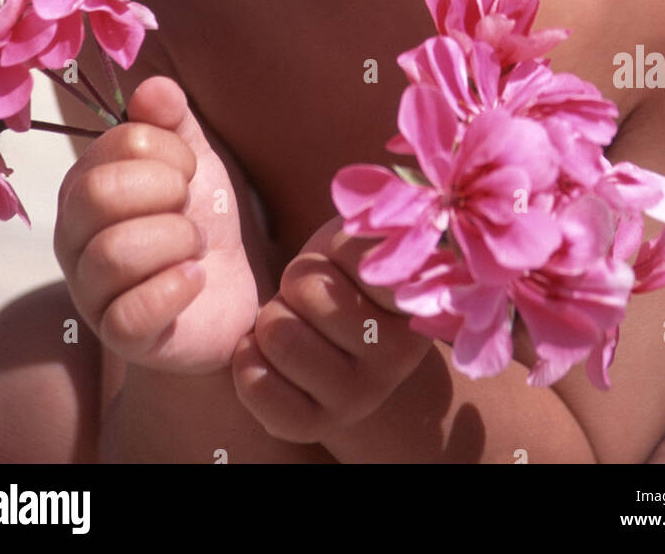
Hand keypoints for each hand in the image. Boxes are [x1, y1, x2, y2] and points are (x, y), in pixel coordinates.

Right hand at [54, 76, 256, 372]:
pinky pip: (131, 313)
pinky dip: (176, 287)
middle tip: (190, 208)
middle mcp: (74, 237)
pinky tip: (196, 278)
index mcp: (84, 185)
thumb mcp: (191, 162)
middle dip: (165, 191)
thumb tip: (155, 87)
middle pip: (99, 194)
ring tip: (196, 246)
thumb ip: (172, 121)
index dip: (167, 150)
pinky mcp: (118, 335)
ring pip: (114, 252)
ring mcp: (90, 290)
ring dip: (176, 240)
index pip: (115, 145)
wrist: (225, 297)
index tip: (190, 169)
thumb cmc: (197, 220)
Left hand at [231, 216, 431, 443]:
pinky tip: (270, 353)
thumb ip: (367, 240)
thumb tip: (367, 256)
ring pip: (279, 333)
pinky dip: (248, 357)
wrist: (337, 331)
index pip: (358, 257)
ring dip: (273, 316)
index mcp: (417, 302)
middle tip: (316, 296)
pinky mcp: (317, 424)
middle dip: (298, 282)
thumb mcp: (362, 239)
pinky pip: (256, 383)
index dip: (337, 249)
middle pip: (306, 289)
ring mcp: (361, 396)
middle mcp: (398, 356)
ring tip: (298, 322)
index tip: (349, 261)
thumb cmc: (344, 270)